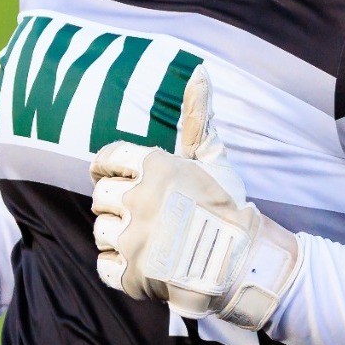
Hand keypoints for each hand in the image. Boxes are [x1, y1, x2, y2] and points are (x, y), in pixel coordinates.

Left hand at [89, 65, 301, 330]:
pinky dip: (121, 267)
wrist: (244, 263)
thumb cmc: (227, 206)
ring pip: (100, 231)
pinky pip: (105, 266)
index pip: (105, 159)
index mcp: (154, 166)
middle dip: (120, 205)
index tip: (124, 179)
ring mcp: (132, 239)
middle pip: (101, 197)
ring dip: (119, 236)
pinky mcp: (130, 274)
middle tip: (148, 215)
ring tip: (151, 240)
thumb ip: (198, 115)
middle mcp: (138, 199)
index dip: (112, 170)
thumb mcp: (213, 156)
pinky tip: (146, 263)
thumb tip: (200, 70)